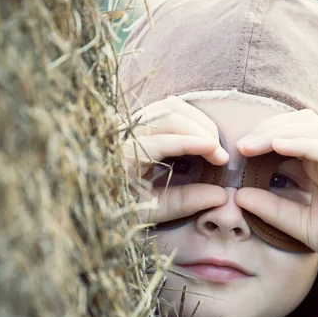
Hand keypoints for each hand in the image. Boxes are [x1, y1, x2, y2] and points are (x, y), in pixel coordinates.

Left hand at [121, 96, 228, 223]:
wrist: (96, 197)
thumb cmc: (123, 207)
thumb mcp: (153, 210)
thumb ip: (185, 202)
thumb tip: (221, 195)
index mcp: (124, 157)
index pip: (163, 142)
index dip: (194, 145)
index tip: (220, 154)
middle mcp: (124, 133)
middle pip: (168, 116)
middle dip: (200, 130)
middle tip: (220, 153)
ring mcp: (130, 121)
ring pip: (169, 106)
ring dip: (197, 120)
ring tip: (213, 142)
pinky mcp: (137, 119)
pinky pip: (166, 107)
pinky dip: (188, 116)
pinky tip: (200, 133)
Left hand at [234, 109, 317, 288]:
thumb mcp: (301, 225)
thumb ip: (272, 209)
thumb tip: (238, 195)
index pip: (290, 135)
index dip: (262, 137)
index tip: (236, 152)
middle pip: (298, 123)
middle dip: (266, 128)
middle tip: (240, 145)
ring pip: (311, 128)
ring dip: (277, 131)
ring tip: (250, 144)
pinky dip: (300, 142)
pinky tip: (277, 146)